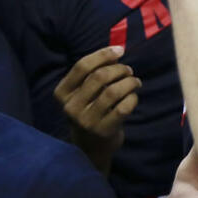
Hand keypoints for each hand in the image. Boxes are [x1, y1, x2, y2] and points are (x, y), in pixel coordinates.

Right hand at [53, 46, 141, 170]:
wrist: (91, 147)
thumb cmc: (89, 112)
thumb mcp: (83, 94)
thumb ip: (93, 74)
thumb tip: (117, 50)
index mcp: (62, 93)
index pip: (82, 66)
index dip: (103, 55)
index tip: (120, 50)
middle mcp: (71, 107)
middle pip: (99, 77)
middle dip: (119, 69)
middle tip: (129, 71)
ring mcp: (86, 120)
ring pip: (113, 91)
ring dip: (130, 82)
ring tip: (135, 82)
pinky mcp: (104, 130)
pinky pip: (124, 107)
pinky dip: (132, 98)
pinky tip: (133, 97)